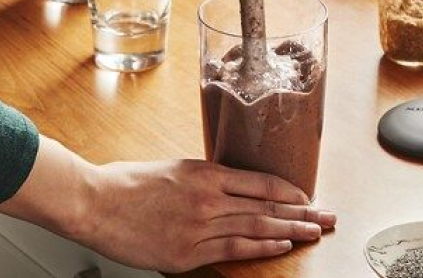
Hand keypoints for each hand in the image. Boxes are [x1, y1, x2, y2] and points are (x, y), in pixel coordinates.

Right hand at [73, 159, 334, 271]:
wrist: (94, 202)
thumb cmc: (126, 183)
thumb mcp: (172, 168)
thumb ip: (203, 179)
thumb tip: (230, 188)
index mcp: (204, 172)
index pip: (261, 182)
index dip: (289, 191)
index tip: (307, 197)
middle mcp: (208, 198)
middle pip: (266, 206)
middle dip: (302, 213)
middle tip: (328, 217)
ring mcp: (199, 226)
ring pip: (256, 228)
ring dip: (290, 231)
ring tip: (314, 233)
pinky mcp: (187, 252)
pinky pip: (233, 250)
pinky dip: (261, 248)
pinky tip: (280, 247)